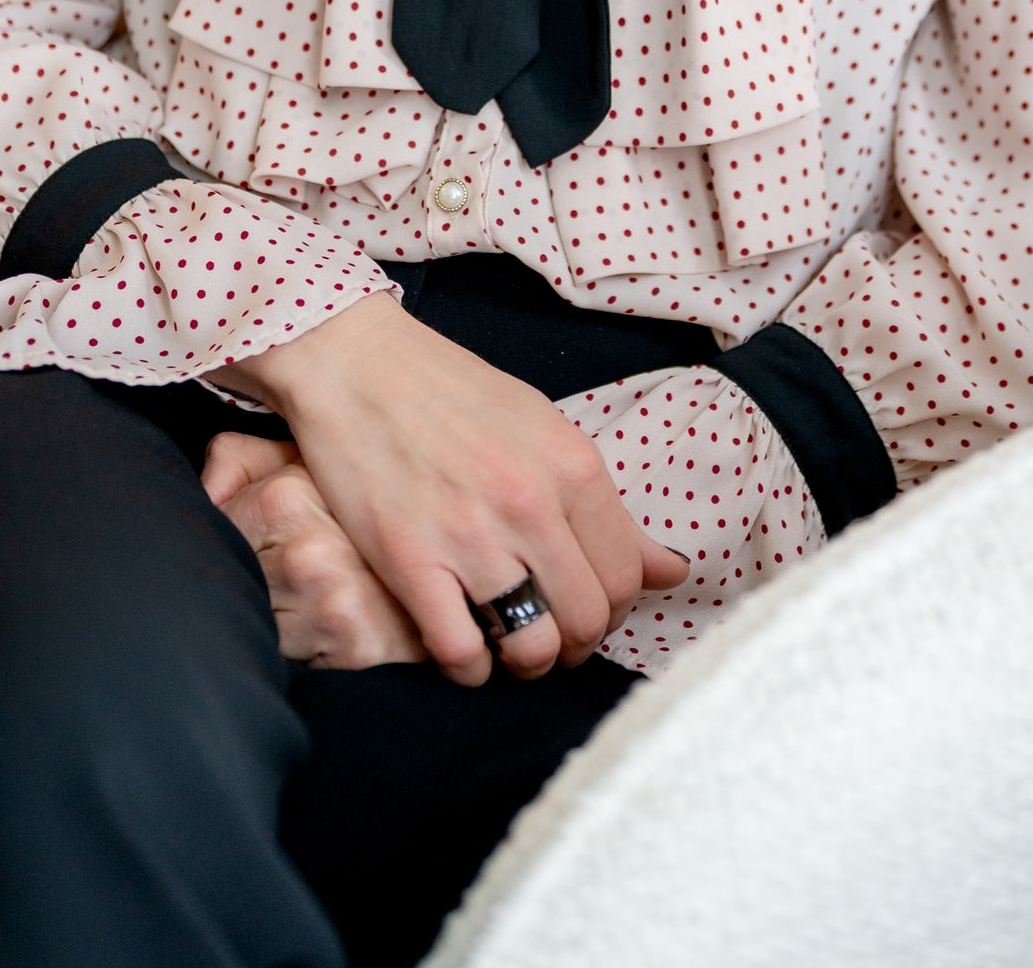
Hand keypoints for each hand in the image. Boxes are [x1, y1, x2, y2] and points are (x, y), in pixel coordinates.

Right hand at [212, 291, 689, 687]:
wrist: (358, 363)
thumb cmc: (454, 393)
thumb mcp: (545, 430)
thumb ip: (606, 507)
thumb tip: (674, 572)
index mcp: (572, 467)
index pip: (628, 577)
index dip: (614, 608)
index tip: (588, 607)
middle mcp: (530, 504)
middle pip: (588, 621)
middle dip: (576, 645)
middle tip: (551, 635)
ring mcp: (469, 535)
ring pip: (532, 648)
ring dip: (526, 664)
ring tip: (509, 645)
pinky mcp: (407, 560)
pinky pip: (458, 652)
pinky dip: (467, 669)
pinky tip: (461, 648)